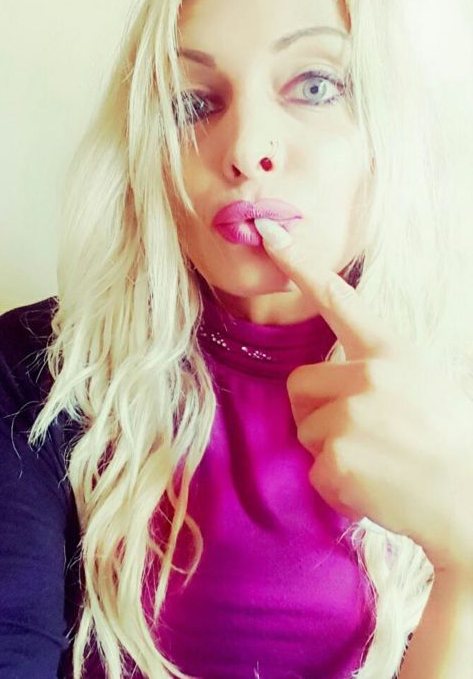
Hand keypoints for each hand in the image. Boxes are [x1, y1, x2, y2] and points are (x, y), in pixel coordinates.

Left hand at [254, 218, 472, 575]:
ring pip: (305, 430)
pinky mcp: (339, 458)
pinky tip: (376, 489)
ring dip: (331, 451)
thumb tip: (341, 375)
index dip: (298, 262)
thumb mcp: (423, 382)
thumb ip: (378, 369)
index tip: (268, 230)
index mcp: (390, 351)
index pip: (337, 298)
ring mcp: (351, 416)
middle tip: (363, 435)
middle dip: (317, 412)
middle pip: (299, 385)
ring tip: (379, 463)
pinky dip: (338, 487)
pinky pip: (315, 472)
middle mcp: (367, 375)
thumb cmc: (452, 442)